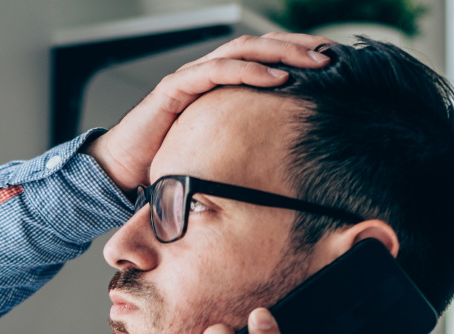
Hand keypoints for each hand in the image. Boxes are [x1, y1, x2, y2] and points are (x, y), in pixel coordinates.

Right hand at [84, 33, 332, 192]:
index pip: (264, 57)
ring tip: (313, 61)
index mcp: (219, 84)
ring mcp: (191, 77)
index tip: (333, 62)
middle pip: (259, 46)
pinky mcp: (175, 88)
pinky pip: (217, 71)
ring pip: (242, 50)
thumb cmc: (166, 159)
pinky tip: (277, 77)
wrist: (121, 168)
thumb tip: (285, 161)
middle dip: (297, 46)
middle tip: (332, 54)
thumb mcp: (217, 150)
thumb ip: (244, 145)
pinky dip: (249, 71)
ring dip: (281, 53)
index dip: (297, 54)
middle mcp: (207, 73)